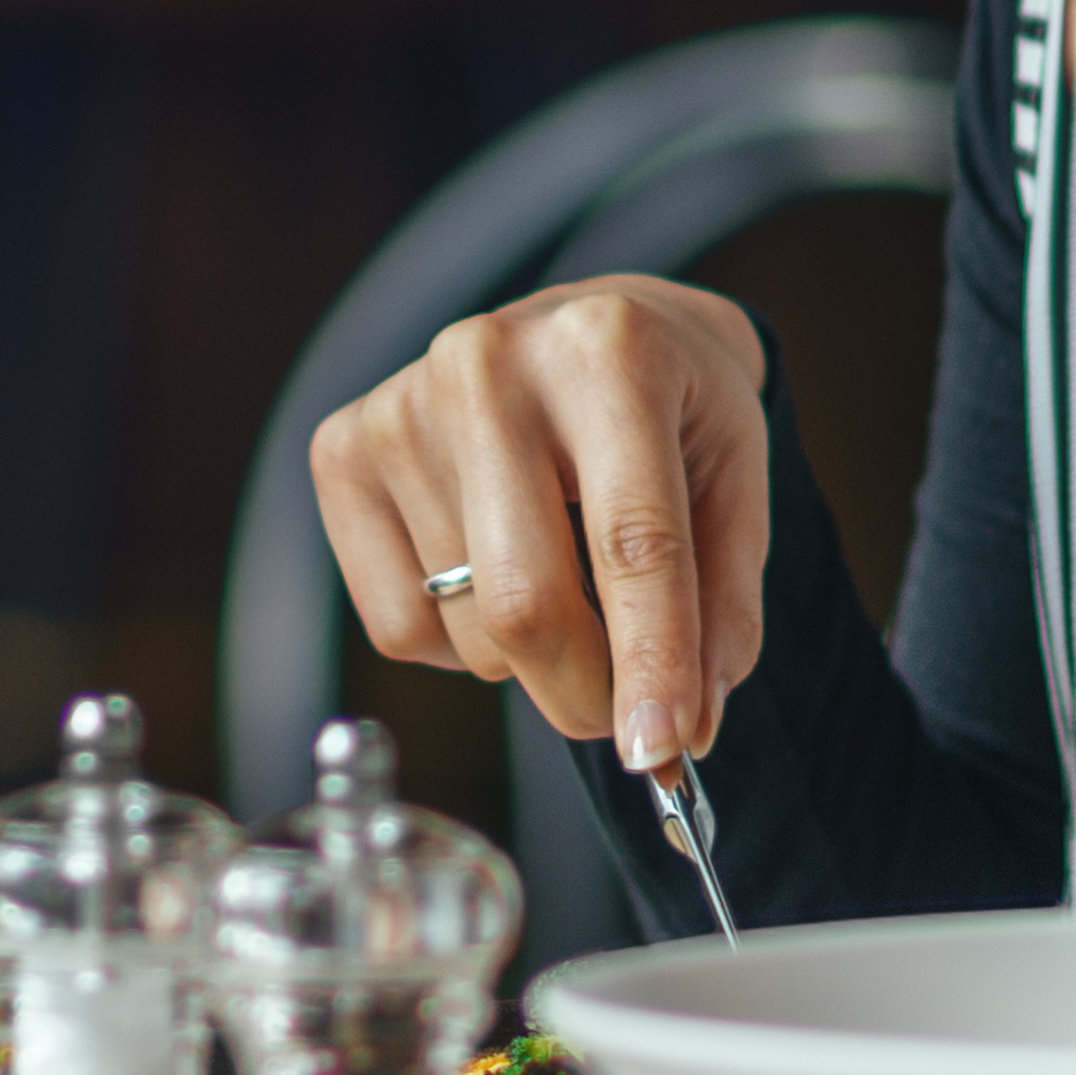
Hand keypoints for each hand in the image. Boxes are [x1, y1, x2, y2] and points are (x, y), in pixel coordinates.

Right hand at [306, 276, 772, 770]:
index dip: (650, 662)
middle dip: (586, 693)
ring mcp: (402, 405)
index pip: (633, 543)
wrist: (583, 326)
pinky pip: (400, 625)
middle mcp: (489, 364)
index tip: (658, 748)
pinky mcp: (342, 451)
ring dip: (531, 654)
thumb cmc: (669, 410)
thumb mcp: (733, 485)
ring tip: (561, 571)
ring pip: (471, 629)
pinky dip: (459, 639)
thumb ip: (720, 613)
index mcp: (609, 353)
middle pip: (528, 601)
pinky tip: (487, 565)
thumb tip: (680, 732)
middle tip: (623, 714)